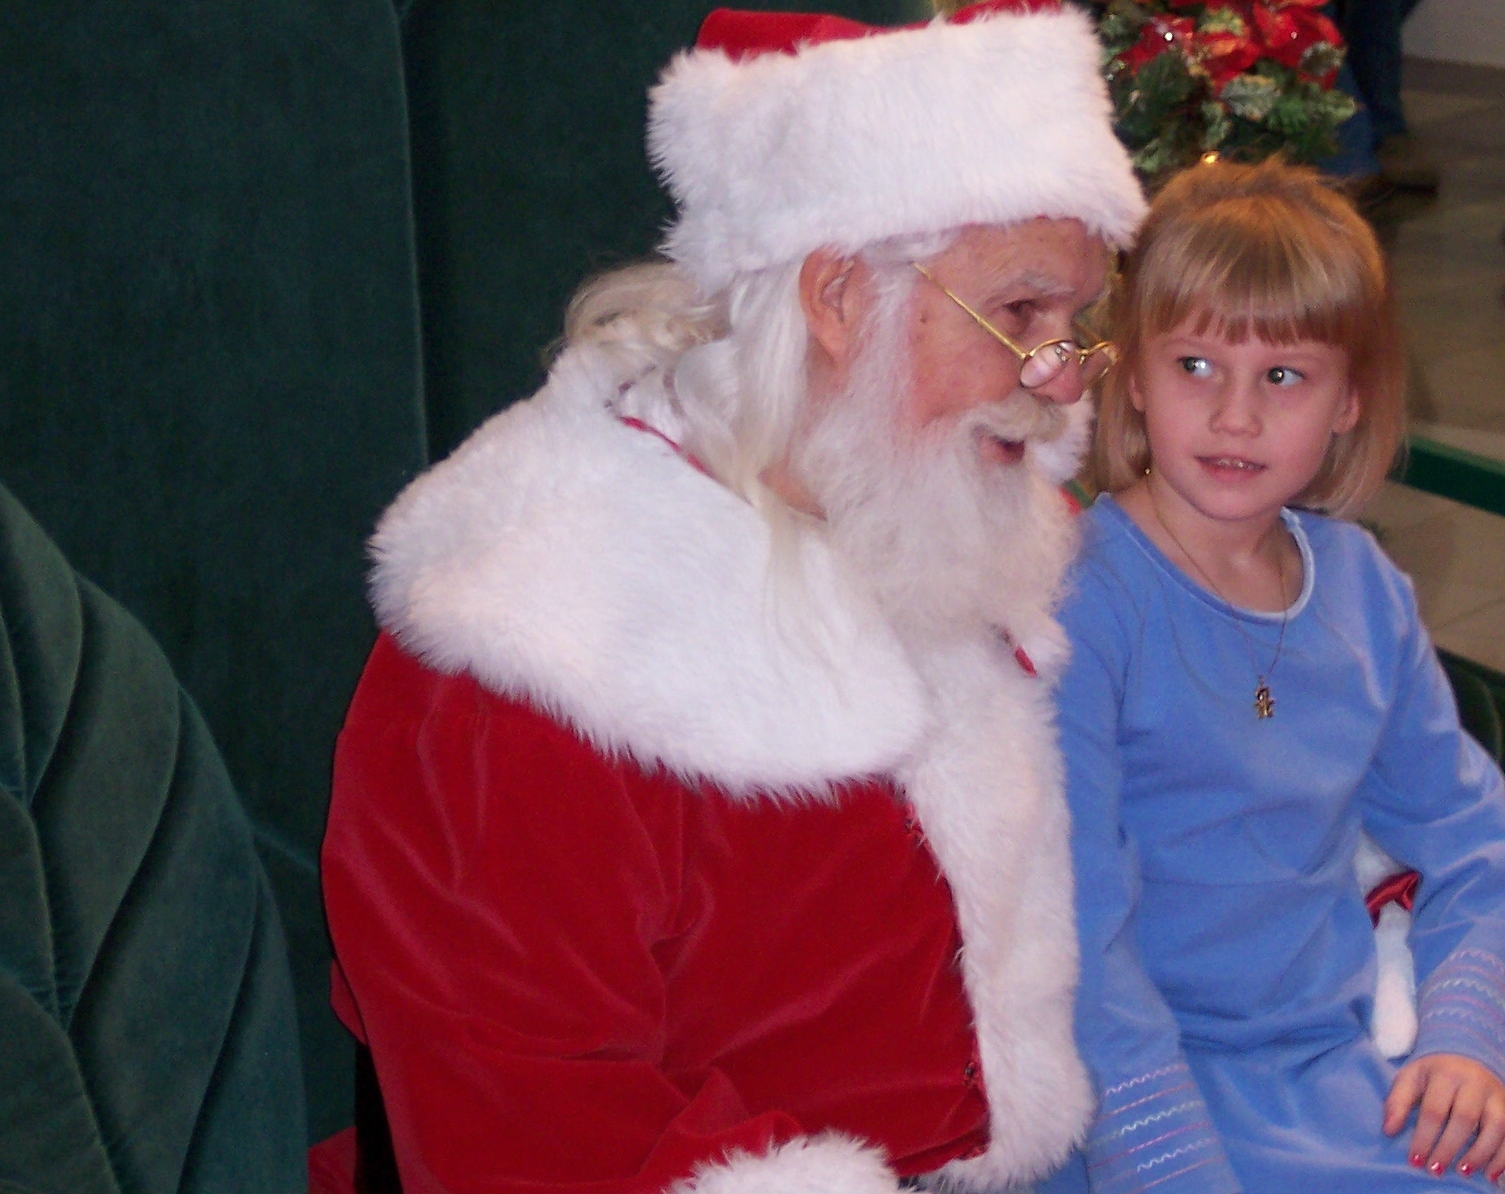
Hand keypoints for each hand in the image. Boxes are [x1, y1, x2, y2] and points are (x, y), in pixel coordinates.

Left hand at [1384, 1053, 1504, 1180]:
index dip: (1424, 1137)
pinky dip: (1502, 1157)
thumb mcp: (1410, 1079)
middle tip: (1435, 1169)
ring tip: (1462, 1172)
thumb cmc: (1433, 1074)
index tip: (1414, 1160)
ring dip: (1480, 1154)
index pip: (1434, 1109)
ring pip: (1496, 1126)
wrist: (1466, 1058)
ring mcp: (1497, 1096)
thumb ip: (1397, 1102)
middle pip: (1464, 1118)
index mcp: (1446, 1074)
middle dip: (1449, 1147)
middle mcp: (1475, 1083)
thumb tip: (1389, 1130)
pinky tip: (1489, 1174)